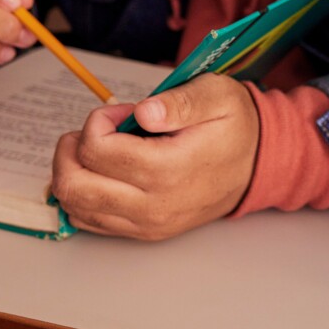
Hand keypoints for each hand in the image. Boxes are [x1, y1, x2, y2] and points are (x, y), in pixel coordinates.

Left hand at [51, 73, 260, 240]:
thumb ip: (181, 101)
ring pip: (75, 206)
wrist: (258, 165)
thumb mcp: (218, 97)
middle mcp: (154, 205)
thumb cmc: (235, 127)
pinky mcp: (144, 232)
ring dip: (72, 172)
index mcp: (170, 169)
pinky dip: (82, 195)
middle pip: (74, 185)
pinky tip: (101, 173)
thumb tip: (144, 111)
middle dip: (70, 150)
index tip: (122, 111)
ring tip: (97, 150)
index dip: (98, 121)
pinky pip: (89, 221)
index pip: (97, 150)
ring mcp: (147, 223)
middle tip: (93, 131)